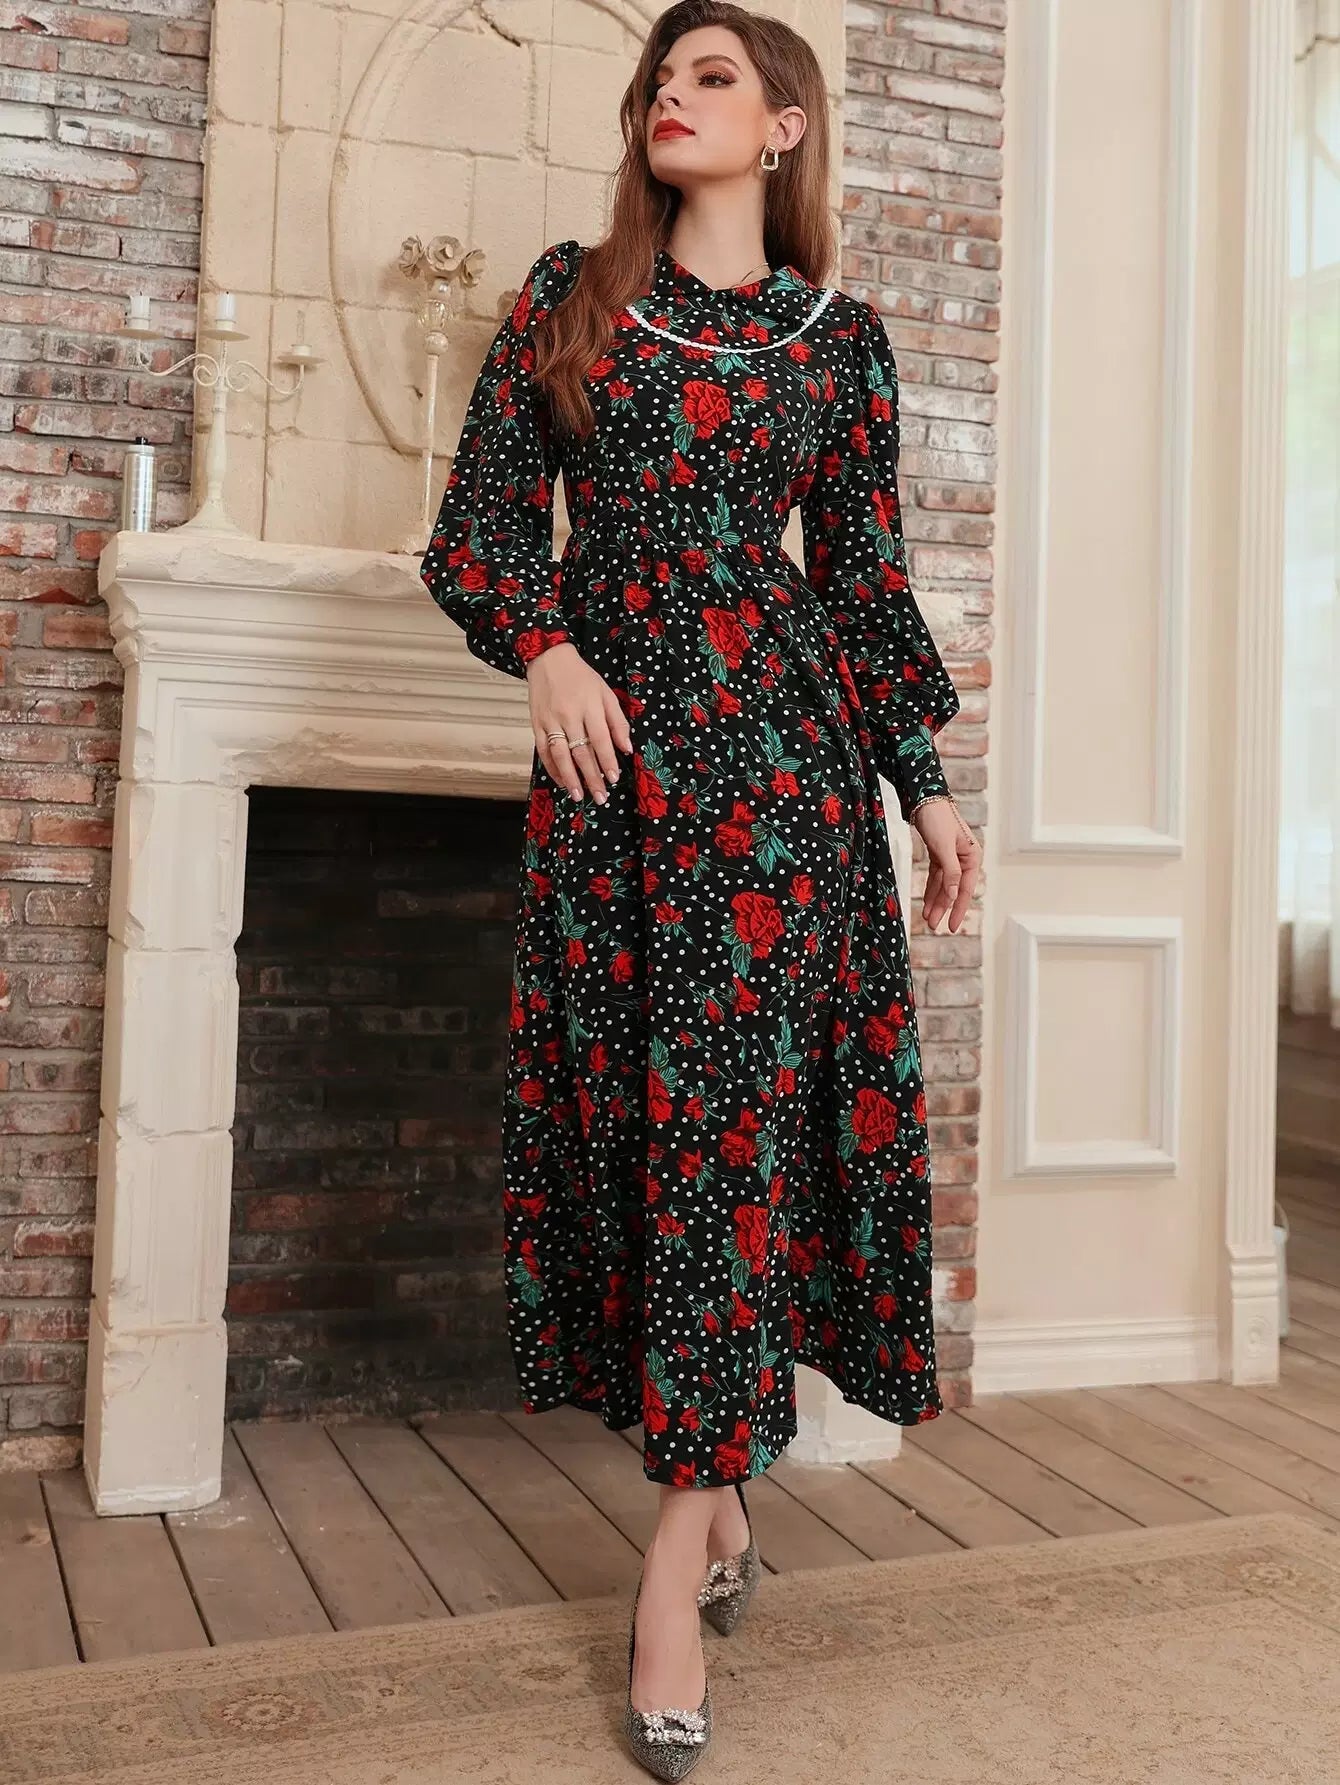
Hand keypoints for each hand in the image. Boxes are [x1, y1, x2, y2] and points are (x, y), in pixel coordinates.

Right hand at [525, 641, 633, 802]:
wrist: (548, 660)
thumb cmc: (581, 677)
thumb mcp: (605, 693)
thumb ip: (617, 721)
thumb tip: (627, 748)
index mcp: (589, 707)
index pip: (600, 739)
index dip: (607, 761)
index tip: (614, 779)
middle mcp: (569, 716)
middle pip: (581, 752)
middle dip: (592, 777)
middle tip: (601, 797)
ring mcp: (550, 722)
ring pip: (561, 755)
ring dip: (570, 778)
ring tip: (579, 796)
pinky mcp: (536, 725)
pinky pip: (543, 751)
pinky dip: (552, 768)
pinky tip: (562, 781)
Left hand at [913, 797, 979, 932]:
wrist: (924, 798)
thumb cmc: (937, 819)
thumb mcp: (944, 847)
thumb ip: (951, 873)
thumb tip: (955, 895)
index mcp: (972, 856)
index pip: (965, 889)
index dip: (957, 909)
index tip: (951, 926)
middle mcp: (965, 858)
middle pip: (954, 889)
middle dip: (944, 908)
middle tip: (934, 926)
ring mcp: (952, 856)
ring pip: (944, 884)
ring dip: (936, 901)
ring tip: (928, 918)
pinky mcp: (939, 854)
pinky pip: (937, 877)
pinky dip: (931, 889)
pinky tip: (927, 901)